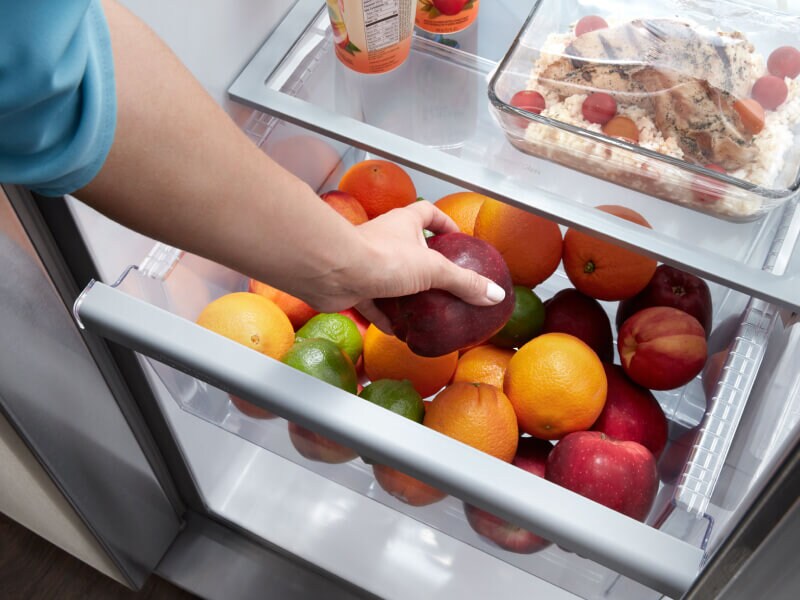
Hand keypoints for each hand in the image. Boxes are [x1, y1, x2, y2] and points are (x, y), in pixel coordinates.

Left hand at [316, 202, 506, 331]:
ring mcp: (368, 262)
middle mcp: (386, 238)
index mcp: (405, 223)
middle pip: (410, 247)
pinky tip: (398, 331)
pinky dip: (386, 316)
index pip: (428, 213)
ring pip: (391, 277)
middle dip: (426, 265)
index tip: (457, 238)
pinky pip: (374, 302)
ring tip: (424, 311)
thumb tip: (494, 294)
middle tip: (443, 283)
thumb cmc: (381, 257)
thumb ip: (463, 283)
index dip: (444, 224)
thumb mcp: (432, 269)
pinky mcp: (354, 285)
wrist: (332, 271)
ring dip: (406, 294)